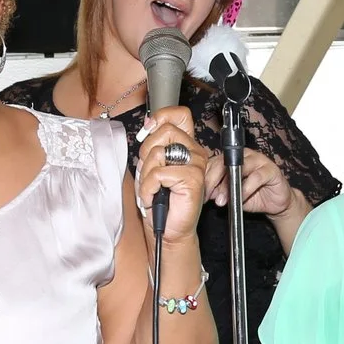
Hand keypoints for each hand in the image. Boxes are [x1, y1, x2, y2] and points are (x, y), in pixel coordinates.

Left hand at [134, 109, 209, 242]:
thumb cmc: (159, 200)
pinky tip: (152, 197)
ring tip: (152, 187)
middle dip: (147, 151)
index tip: (148, 131)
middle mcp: (195, 152)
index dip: (161, 117)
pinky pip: (159, 174)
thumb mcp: (151, 165)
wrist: (166, 228)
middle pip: (165, 129)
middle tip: (149, 172)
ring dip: (146, 174)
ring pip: (158, 152)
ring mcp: (197, 164)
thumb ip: (153, 144)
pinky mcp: (193, 179)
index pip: (179, 115)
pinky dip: (148, 188)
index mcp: (186, 145)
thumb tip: (148, 124)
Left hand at [205, 147, 295, 218]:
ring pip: (239, 168)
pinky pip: (256, 177)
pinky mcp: (271, 169)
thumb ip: (217, 191)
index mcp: (230, 159)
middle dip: (213, 181)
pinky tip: (240, 198)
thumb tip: (203, 193)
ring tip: (222, 200)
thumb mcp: (230, 195)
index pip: (212, 163)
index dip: (204, 178)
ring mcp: (258, 160)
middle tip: (208, 196)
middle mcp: (243, 156)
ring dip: (228, 186)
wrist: (275, 203)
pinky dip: (246, 189)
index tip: (200, 194)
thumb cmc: (253, 196)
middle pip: (223, 162)